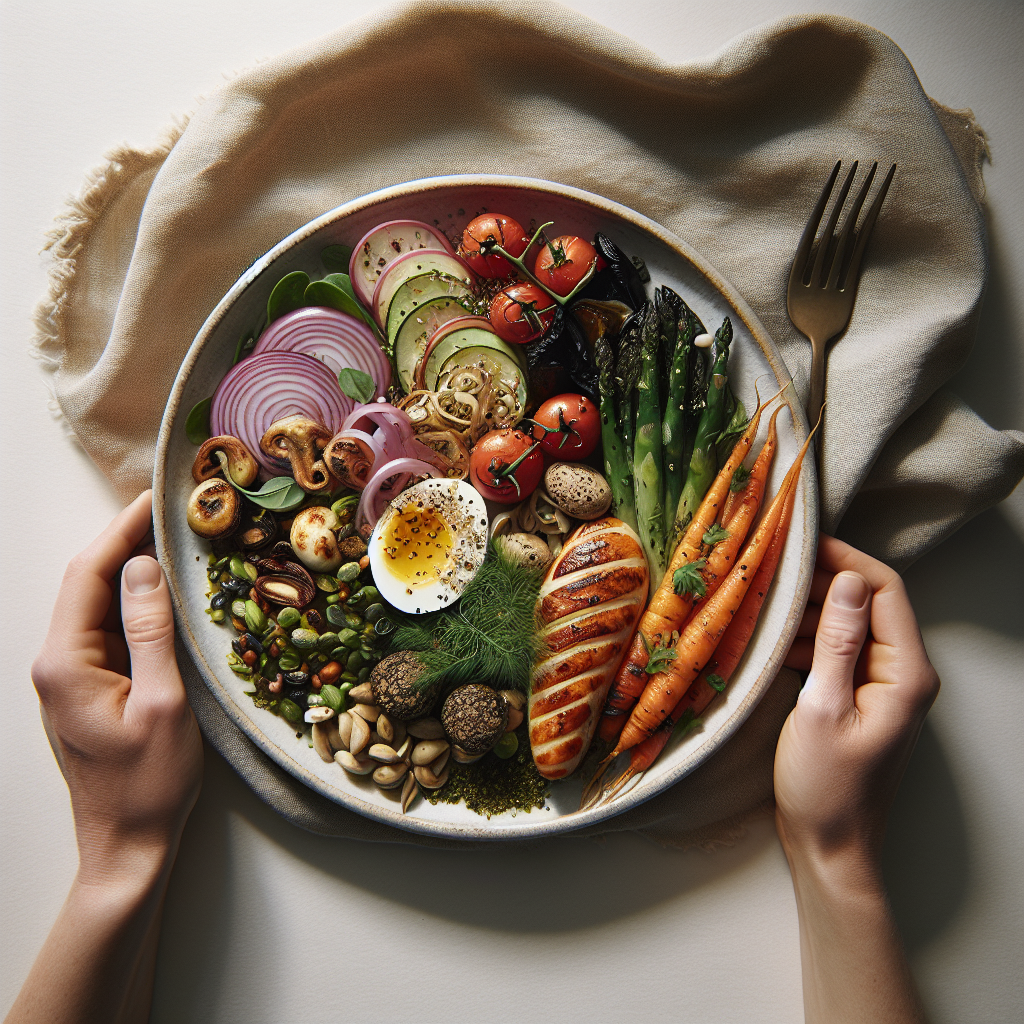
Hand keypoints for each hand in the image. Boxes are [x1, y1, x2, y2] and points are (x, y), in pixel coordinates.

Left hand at [31, 490, 202, 886]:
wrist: (126, 845)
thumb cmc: (148, 783)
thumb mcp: (163, 703)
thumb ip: (151, 630)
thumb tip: (144, 566)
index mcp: (66, 662)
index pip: (90, 574)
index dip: (121, 529)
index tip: (155, 498)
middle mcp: (57, 662)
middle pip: (89, 582)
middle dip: (126, 541)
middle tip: (173, 512)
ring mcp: (70, 676)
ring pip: (98, 605)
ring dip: (133, 571)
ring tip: (177, 541)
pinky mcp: (88, 688)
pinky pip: (109, 630)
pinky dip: (136, 604)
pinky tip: (167, 593)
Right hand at [776, 533, 939, 873]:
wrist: (830, 846)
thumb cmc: (826, 787)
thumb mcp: (822, 708)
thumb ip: (838, 642)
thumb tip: (847, 582)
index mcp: (905, 673)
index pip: (884, 591)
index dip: (846, 560)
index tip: (801, 545)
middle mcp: (902, 673)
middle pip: (869, 603)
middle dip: (823, 582)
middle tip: (772, 569)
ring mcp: (882, 686)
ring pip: (849, 625)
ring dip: (810, 611)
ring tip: (764, 601)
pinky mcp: (860, 698)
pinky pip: (838, 652)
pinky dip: (807, 640)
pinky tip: (772, 641)